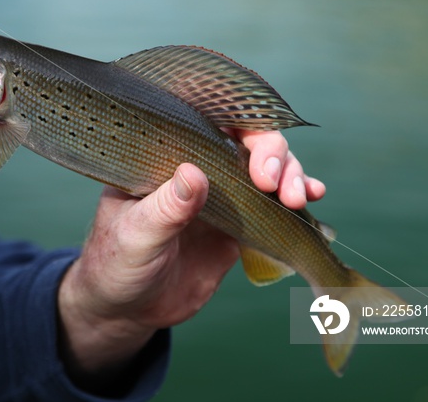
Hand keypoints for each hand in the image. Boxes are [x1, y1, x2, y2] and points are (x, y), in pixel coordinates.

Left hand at [57, 130, 324, 389]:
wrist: (129, 307)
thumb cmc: (116, 263)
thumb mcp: (134, 237)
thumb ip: (164, 210)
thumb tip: (194, 173)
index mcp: (165, 157)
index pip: (206, 120)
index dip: (239, 120)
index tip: (254, 147)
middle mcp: (198, 167)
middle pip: (246, 141)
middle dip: (271, 152)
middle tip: (272, 182)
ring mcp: (221, 195)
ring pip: (266, 169)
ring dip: (290, 175)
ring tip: (299, 197)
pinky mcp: (238, 224)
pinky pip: (272, 205)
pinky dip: (294, 200)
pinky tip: (311, 201)